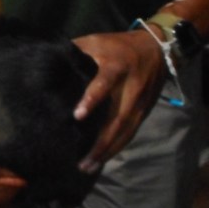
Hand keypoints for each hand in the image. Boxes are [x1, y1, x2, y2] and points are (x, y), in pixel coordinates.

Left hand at [71, 28, 167, 172]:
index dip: (92, 99)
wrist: (158, 47)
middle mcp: (130, 88)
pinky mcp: (144, 111)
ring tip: (88, 167)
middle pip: (117, 119)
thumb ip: (75, 50)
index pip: (104, 84)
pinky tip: (103, 159)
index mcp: (116, 67)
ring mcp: (140, 102)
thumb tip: (50, 60)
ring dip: (108, 151)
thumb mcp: (97, 40)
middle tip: (82, 161)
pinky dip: (117, 147)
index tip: (78, 116)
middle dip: (101, 142)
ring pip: (125, 131)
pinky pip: (131, 132)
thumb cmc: (119, 44)